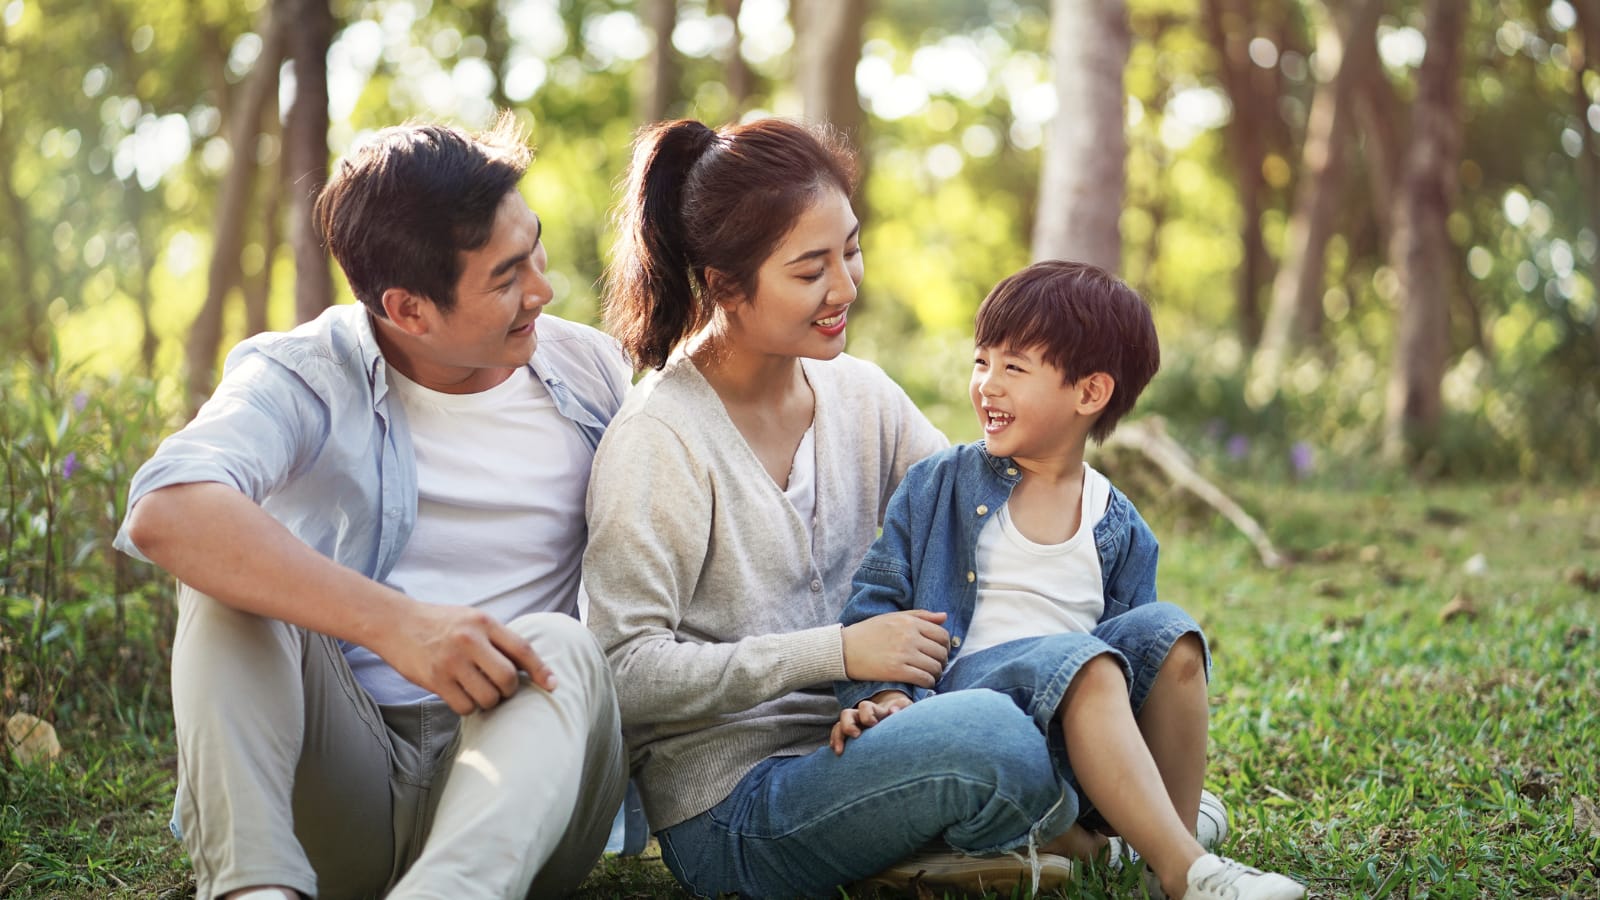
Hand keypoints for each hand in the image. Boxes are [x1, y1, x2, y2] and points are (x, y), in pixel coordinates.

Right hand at [376, 601, 555, 714]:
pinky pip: (465, 706)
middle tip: (501, 689)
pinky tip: (462, 696)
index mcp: (484, 622)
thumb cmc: (440, 623)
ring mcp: (452, 661)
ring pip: (488, 697)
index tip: (553, 685)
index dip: (541, 670)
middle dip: (509, 690)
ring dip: (489, 701)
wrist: (396, 622)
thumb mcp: (472, 619)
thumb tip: (527, 667)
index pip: (522, 649)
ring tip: (480, 691)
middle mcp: (470, 641)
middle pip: (507, 678)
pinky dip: (468, 707)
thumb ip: (497, 638)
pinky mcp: (435, 680)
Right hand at [830, 690, 911, 753]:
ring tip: (839, 751)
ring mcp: (854, 725)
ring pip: (839, 726)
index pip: (865, 707)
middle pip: (846, 714)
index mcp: (874, 710)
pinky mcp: (850, 735)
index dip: (867, 714)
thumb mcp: (904, 707)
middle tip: (856, 735)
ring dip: (838, 737)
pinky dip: (835, 742)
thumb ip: (901, 707)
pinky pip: (837, 735)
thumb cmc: (900, 712)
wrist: (893, 713)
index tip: (873, 724)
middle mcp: (860, 716)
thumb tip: (893, 710)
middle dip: (848, 725)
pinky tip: (837, 752)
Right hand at [841, 609, 948, 686]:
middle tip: (936, 666)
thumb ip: (920, 615)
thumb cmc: (868, 632)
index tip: (939, 652)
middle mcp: (909, 636)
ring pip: (935, 667)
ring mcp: (904, 654)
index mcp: (910, 622)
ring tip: (930, 675)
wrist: (844, 649)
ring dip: (936, 674)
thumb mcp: (893, 617)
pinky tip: (923, 682)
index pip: (943, 635)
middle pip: (941, 652)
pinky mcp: (897, 671)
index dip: (946, 646)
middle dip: (942, 661)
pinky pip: (924, 679)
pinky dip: (928, 683)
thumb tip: (945, 616)